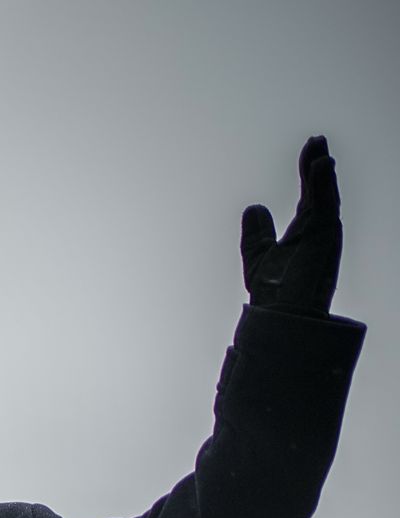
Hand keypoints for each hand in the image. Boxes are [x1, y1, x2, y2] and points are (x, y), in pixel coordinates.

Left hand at [240, 135, 341, 315]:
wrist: (278, 315)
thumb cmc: (272, 292)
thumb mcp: (258, 253)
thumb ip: (257, 231)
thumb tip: (254, 206)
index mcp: (304, 233)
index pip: (309, 196)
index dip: (309, 174)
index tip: (308, 150)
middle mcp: (317, 231)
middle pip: (320, 191)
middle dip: (317, 165)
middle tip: (316, 140)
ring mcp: (323, 234)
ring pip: (326, 195)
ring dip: (323, 171)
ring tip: (318, 148)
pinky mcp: (325, 237)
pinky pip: (326, 205)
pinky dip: (324, 184)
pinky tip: (322, 164)